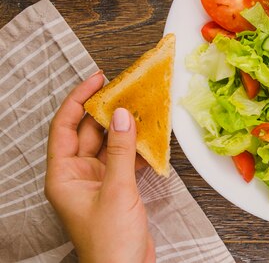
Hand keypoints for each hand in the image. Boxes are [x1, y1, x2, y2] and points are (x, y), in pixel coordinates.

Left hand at [45, 72, 154, 262]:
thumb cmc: (110, 241)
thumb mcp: (116, 190)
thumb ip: (119, 151)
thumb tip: (121, 116)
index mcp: (64, 175)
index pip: (64, 127)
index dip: (79, 100)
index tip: (97, 80)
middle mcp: (78, 175)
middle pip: (88, 132)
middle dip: (107, 111)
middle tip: (126, 90)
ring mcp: (98, 181)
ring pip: (109, 144)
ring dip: (124, 128)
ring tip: (141, 108)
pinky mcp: (116, 188)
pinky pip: (124, 158)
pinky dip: (136, 147)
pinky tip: (150, 137)